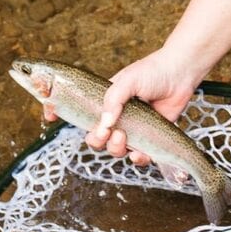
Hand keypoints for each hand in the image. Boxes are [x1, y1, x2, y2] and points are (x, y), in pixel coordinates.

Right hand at [57, 47, 203, 164]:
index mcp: (103, 101)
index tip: (49, 115)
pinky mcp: (149, 139)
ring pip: (113, 149)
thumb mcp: (126, 81)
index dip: (60, 113)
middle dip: (95, 140)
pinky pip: (137, 157)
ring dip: (115, 148)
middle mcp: (114, 117)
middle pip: (94, 138)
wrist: (180, 74)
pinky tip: (139, 153)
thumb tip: (104, 125)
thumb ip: (112, 100)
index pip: (76, 110)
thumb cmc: (151, 72)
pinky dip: (136, 159)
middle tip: (106, 132)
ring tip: (124, 136)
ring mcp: (132, 129)